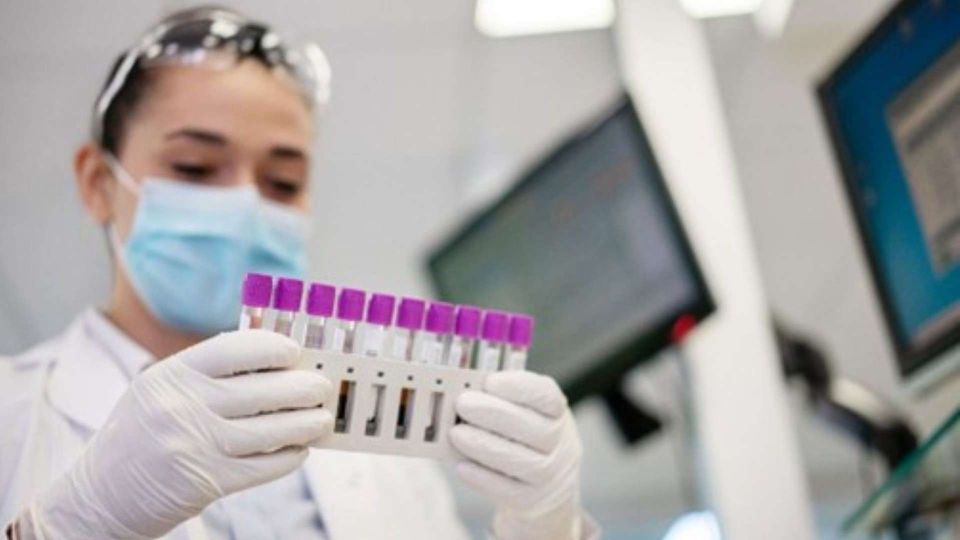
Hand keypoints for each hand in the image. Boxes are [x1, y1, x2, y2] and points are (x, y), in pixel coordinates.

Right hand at [18, 330, 332, 539]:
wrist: (101, 494)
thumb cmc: (140, 435)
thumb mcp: (159, 390)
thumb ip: (206, 372)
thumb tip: (271, 358)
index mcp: (172, 374)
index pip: (236, 348)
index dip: (273, 347)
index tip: (295, 352)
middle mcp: (183, 406)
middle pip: (263, 390)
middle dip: (303, 387)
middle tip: (321, 387)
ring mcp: (196, 445)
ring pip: (271, 429)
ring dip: (306, 423)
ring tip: (322, 419)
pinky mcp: (208, 481)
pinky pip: (264, 465)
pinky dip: (289, 456)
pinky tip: (300, 449)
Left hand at [451, 371, 583, 539]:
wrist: (545, 490)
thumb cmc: (524, 440)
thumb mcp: (524, 414)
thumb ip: (499, 401)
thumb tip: (463, 389)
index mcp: (557, 412)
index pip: (545, 395)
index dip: (518, 387)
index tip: (489, 381)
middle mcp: (561, 443)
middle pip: (533, 428)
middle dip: (493, 413)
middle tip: (463, 403)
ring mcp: (550, 475)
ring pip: (520, 461)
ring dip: (484, 445)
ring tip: (456, 433)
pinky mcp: (532, 501)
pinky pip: (507, 490)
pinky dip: (482, 477)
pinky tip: (461, 466)